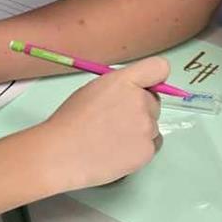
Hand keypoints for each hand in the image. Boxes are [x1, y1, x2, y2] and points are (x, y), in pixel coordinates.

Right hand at [32, 56, 166, 188]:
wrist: (61, 154)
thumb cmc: (70, 121)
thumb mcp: (94, 89)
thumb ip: (120, 87)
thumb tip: (135, 92)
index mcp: (125, 81)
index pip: (159, 68)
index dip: (154, 79)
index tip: (146, 88)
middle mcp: (140, 101)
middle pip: (154, 102)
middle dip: (141, 109)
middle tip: (115, 121)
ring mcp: (146, 127)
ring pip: (152, 126)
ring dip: (139, 131)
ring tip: (111, 140)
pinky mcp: (147, 150)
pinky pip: (152, 145)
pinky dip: (138, 149)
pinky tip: (117, 151)